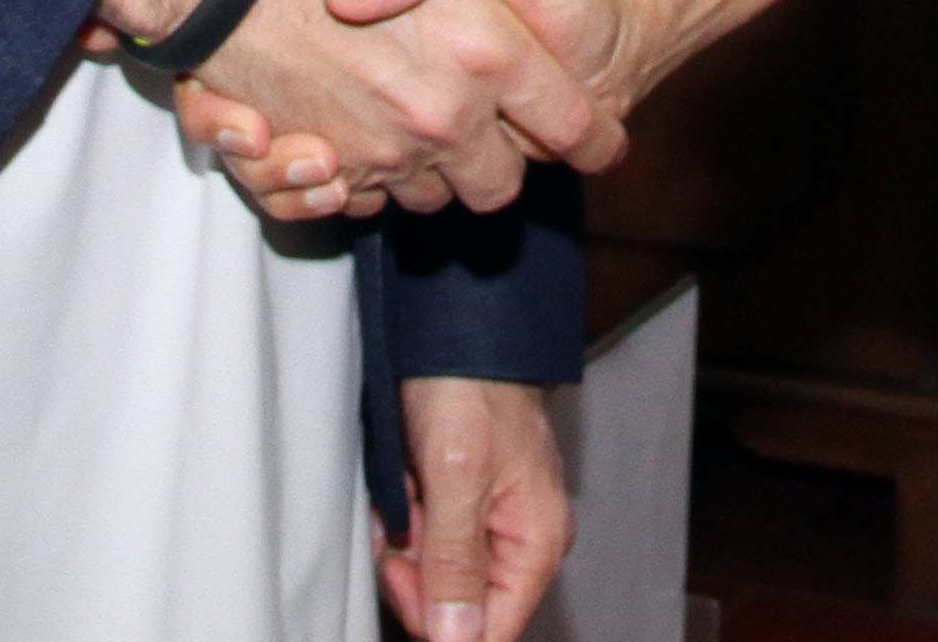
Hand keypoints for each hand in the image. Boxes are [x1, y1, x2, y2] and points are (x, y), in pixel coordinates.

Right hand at [101, 0, 620, 212]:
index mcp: (489, 49)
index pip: (572, 124)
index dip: (594, 137)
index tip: (601, 143)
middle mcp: (444, 114)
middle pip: (500, 184)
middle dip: (501, 165)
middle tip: (495, 136)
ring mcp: (384, 150)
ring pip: (434, 200)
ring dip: (433, 173)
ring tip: (422, 127)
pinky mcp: (329, 168)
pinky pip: (371, 201)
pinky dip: (373, 180)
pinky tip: (365, 134)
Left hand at [386, 375, 569, 641]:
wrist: (455, 327)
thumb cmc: (470, 383)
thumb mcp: (456, 472)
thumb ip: (456, 559)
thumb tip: (457, 638)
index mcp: (536, 543)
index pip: (490, 633)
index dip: (436, 619)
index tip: (404, 571)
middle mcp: (518, 542)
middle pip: (453, 609)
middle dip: (414, 568)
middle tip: (405, 513)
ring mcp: (488, 526)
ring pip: (430, 577)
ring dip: (403, 540)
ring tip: (405, 487)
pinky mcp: (459, 509)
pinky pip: (422, 544)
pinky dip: (401, 521)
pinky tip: (402, 485)